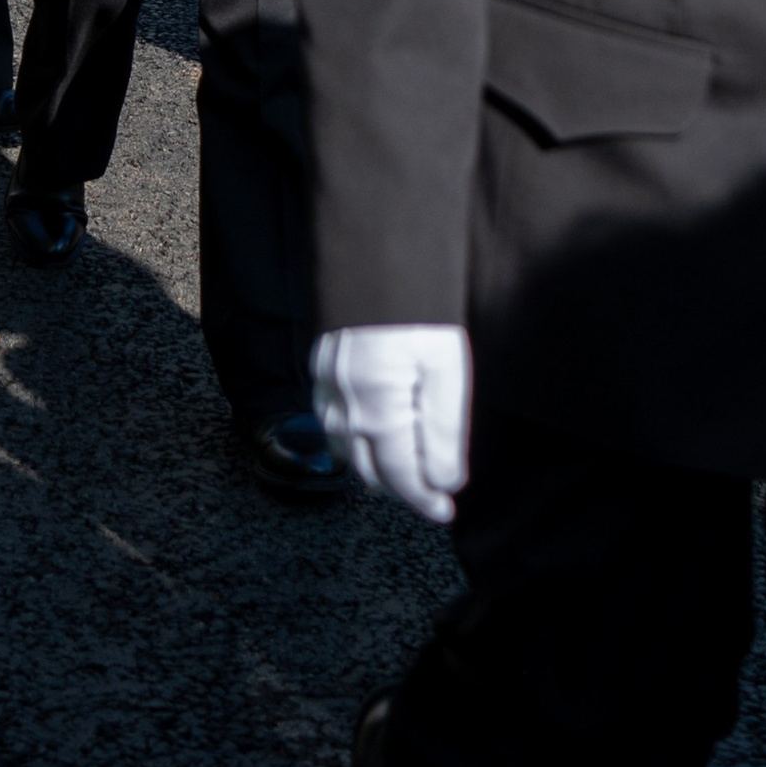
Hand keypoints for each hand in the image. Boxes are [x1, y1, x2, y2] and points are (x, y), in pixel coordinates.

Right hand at [310, 327, 471, 524]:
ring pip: (347, 452)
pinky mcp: (320, 371)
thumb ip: (444, 433)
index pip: (401, 475)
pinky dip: (355, 440)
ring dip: (377, 466)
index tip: (445, 510)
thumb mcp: (446, 371)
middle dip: (402, 487)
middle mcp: (343, 409)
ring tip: (409, 466)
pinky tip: (375, 433)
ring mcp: (325, 390)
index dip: (424, 498)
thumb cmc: (418, 312)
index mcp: (377, 411)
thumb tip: (445, 482)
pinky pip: (332, 424)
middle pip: (370, 471)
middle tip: (433, 492)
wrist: (376, 256)